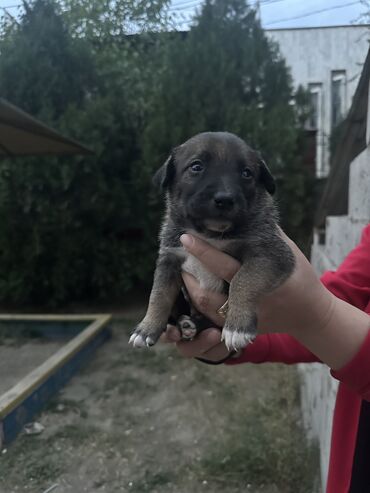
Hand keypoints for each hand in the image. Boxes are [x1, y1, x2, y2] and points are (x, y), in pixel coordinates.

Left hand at [162, 231, 369, 369]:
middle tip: (178, 258)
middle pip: (208, 294)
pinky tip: (191, 292)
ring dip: (189, 292)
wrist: (309, 313)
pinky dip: (197, 308)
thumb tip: (243, 207)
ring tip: (182, 272)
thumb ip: (265, 231)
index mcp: (262, 278)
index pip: (225, 265)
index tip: (185, 237)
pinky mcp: (240, 330)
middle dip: (188, 277)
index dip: (203, 251)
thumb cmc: (297, 274)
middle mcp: (251, 303)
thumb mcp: (286, 249)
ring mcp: (244, 320)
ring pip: (205, 311)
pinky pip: (210, 323)